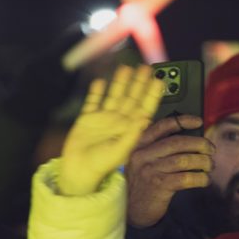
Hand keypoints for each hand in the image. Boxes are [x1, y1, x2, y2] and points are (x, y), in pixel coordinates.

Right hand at [58, 64, 164, 196]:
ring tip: (125, 69)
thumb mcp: (121, 150)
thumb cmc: (101, 164)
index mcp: (129, 129)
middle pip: (131, 98)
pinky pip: (92, 101)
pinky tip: (100, 82)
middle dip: (138, 83)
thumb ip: (132, 133)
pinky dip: (96, 92)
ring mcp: (102, 118)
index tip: (159, 81)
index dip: (152, 95)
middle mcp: (118, 121)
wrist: (79, 170)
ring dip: (119, 83)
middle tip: (146, 68)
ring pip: (113, 95)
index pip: (144, 108)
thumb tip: (144, 117)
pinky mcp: (87, 118)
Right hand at [125, 116, 213, 227]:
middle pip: (177, 142)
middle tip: (210, 150)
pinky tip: (204, 180)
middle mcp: (142, 156)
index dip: (182, 121)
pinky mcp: (159, 186)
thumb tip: (190, 138)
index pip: (162, 126)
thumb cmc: (142, 183)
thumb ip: (157, 148)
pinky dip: (200, 178)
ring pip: (184, 160)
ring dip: (202, 162)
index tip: (198, 122)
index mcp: (138, 146)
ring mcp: (150, 171)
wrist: (132, 210)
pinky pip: (186, 178)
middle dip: (199, 144)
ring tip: (209, 166)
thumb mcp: (142, 161)